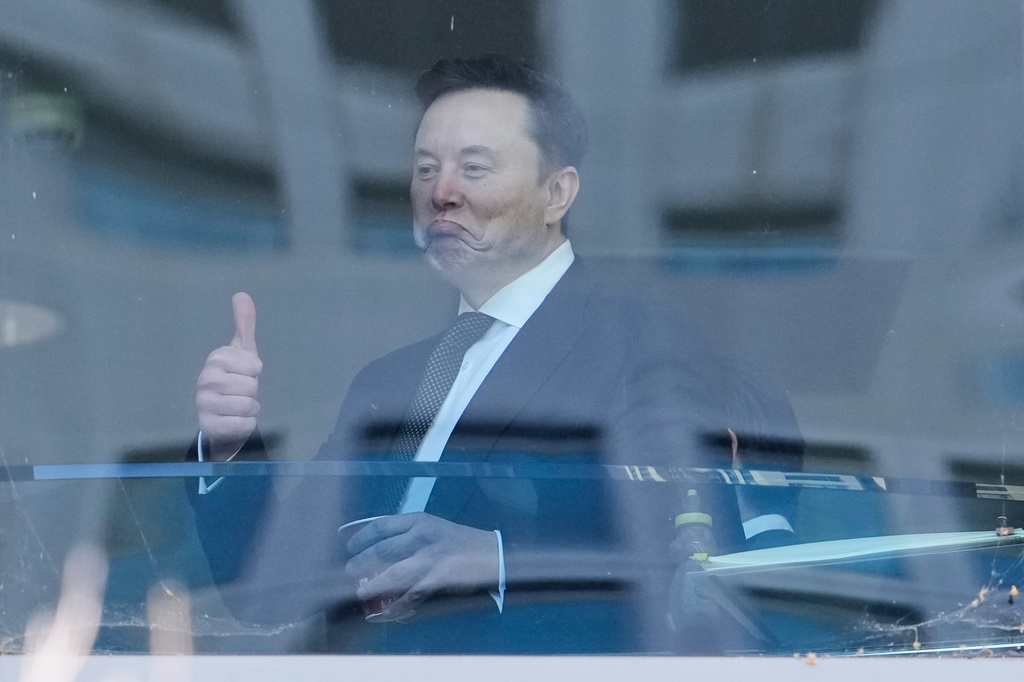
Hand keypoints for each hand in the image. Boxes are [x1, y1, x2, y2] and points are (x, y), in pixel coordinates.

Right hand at [195, 292, 261, 460]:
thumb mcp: (242, 352)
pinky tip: (234, 421)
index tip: (243, 373)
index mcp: (215, 359)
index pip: (253, 366)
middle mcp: (205, 380)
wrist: (222, 418)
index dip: (254, 372)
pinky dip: (246, 425)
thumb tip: (241, 294)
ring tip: (237, 407)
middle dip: (252, 392)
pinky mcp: (209, 427)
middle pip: (251, 386)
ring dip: (250, 409)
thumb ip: (244, 325)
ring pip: (249, 406)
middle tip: (239, 392)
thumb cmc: (235, 380)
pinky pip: (244, 424)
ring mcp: (204, 404)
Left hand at [345, 513, 498, 620]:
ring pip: (393, 574)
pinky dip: (395, 605)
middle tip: (350, 571)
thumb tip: (377, 550)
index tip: (350, 545)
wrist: (492, 554)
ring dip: (373, 585)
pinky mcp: (437, 580)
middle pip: (383, 550)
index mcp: (420, 521)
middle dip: (362, 562)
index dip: (362, 537)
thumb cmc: (460, 541)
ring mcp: (430, 560)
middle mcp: (423, 537)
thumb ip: (409, 534)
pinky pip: (410, 596)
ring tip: (360, 591)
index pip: (382, 526)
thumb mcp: (434, 527)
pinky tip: (384, 611)